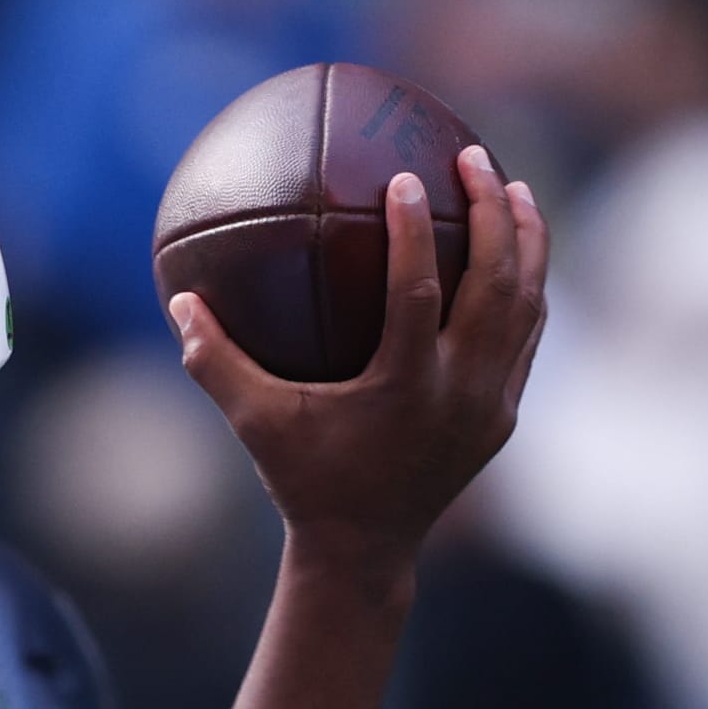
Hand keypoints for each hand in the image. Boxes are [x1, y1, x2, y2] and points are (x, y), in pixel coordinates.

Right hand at [169, 145, 547, 586]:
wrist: (366, 550)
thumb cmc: (303, 481)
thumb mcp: (255, 426)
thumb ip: (215, 364)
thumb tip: (180, 301)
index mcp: (403, 389)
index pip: (418, 294)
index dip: (414, 233)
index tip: (403, 179)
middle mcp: (459, 392)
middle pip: (496, 285)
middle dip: (494, 212)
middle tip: (474, 158)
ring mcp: (491, 403)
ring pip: (526, 305)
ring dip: (526, 240)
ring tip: (514, 186)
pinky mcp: (505, 412)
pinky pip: (527, 335)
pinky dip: (526, 286)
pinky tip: (515, 251)